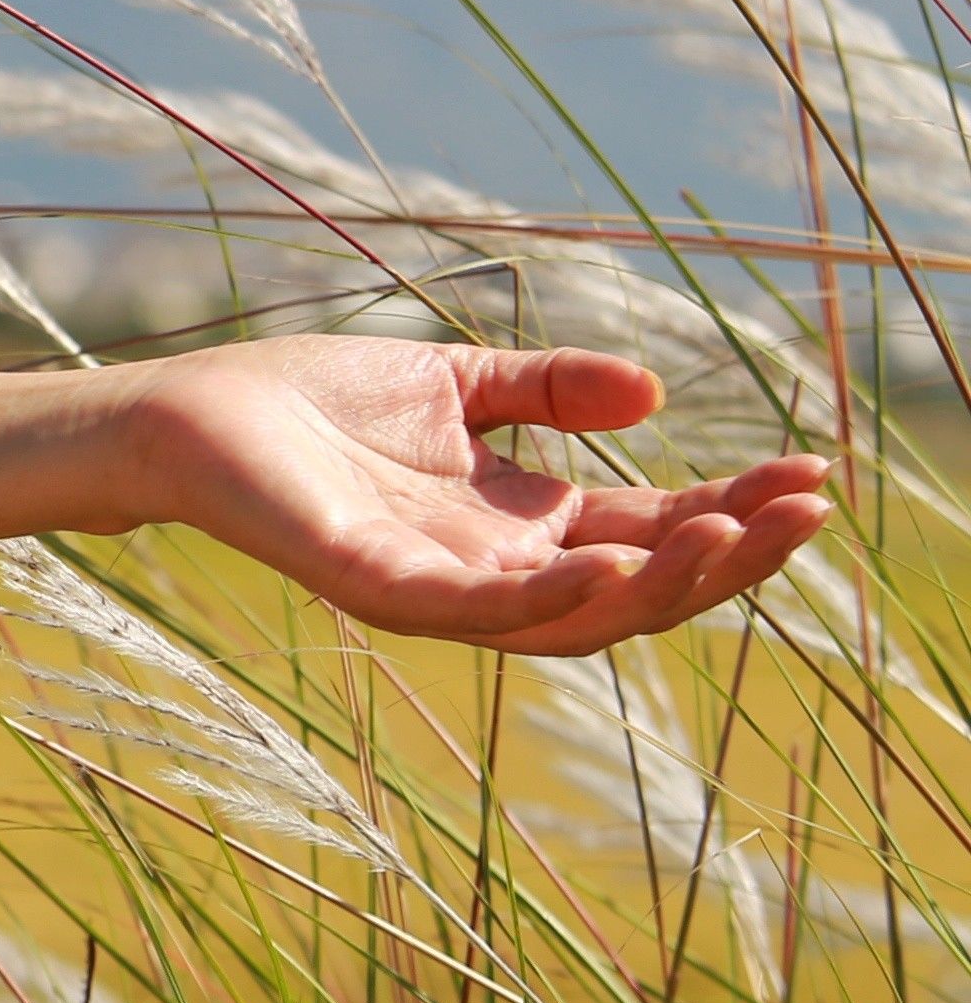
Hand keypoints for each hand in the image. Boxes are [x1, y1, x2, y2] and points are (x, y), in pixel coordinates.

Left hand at [116, 339, 829, 654]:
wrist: (192, 411)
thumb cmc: (314, 401)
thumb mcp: (459, 384)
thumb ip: (549, 390)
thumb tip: (652, 396)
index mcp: (520, 524)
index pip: (652, 531)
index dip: (732, 510)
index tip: (810, 475)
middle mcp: (493, 571)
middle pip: (640, 588)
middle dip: (730, 556)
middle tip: (806, 509)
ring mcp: (440, 588)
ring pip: (577, 618)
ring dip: (664, 582)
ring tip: (733, 533)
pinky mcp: (376, 585)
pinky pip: (477, 611)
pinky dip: (550, 595)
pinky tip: (610, 563)